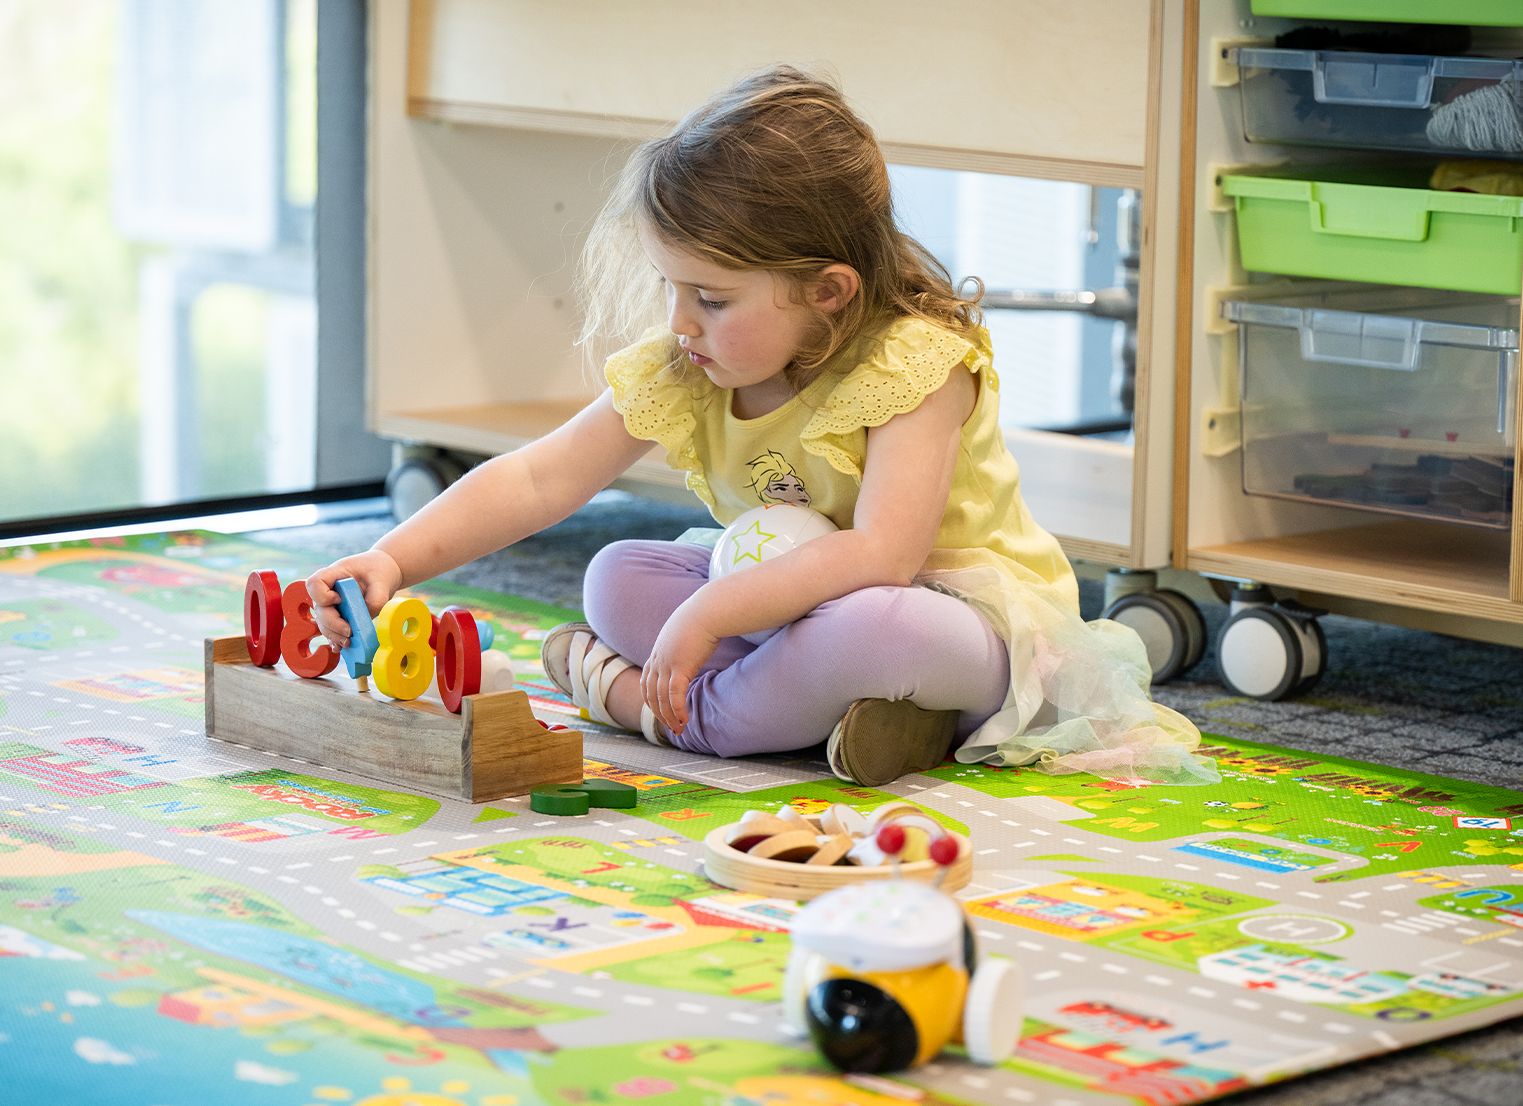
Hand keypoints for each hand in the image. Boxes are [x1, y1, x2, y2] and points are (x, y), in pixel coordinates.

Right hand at [305, 551, 402, 649]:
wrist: (381, 574)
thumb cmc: (378, 572)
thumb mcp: (381, 583)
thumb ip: (375, 601)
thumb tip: (365, 624)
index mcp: (332, 575)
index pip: (314, 584)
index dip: (322, 595)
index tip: (339, 599)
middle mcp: (326, 591)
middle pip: (320, 609)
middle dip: (333, 624)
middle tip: (349, 632)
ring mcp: (329, 605)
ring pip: (324, 623)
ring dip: (334, 635)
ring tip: (348, 643)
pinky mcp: (337, 617)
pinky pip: (331, 630)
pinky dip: (336, 640)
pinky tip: (341, 648)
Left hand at [640, 601, 720, 735]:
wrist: (707, 610)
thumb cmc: (702, 619)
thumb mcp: (686, 633)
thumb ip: (683, 644)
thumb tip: (692, 647)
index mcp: (657, 652)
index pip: (646, 683)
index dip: (652, 701)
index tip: (662, 712)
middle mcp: (658, 660)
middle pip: (651, 694)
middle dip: (660, 714)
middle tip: (672, 728)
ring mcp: (666, 664)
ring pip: (661, 698)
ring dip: (669, 717)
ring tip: (679, 729)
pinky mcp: (679, 667)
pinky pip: (674, 695)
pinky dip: (678, 710)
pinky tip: (685, 719)